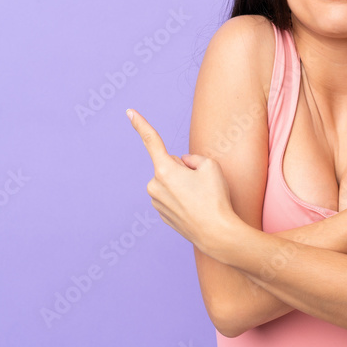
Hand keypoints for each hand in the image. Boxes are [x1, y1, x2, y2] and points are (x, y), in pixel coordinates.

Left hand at [126, 108, 238, 251]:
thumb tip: (183, 164)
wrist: (216, 234)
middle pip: (169, 165)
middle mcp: (155, 186)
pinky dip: (183, 199)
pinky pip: (172, 198)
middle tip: (201, 185)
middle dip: (183, 169)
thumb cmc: (215, 198)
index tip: (129, 112)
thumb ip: (193, 158)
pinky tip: (196, 209)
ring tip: (200, 198)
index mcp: (164, 170)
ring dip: (184, 185)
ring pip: (171, 183)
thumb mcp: (210, 166)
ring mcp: (157, 202)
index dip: (141, 124)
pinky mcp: (163, 215)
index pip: (151, 141)